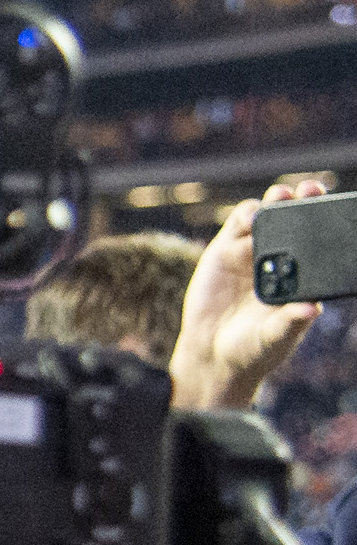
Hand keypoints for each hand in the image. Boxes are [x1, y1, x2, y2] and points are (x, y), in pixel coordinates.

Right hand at [171, 178, 326, 411]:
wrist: (211, 355)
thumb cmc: (253, 349)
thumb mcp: (275, 338)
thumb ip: (291, 322)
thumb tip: (313, 309)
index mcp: (302, 276)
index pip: (319, 242)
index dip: (327, 221)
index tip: (334, 209)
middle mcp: (281, 259)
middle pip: (296, 221)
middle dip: (305, 201)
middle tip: (310, 189)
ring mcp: (252, 253)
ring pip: (268, 216)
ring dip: (275, 201)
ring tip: (280, 197)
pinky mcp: (225, 250)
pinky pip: (238, 224)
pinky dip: (246, 215)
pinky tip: (251, 218)